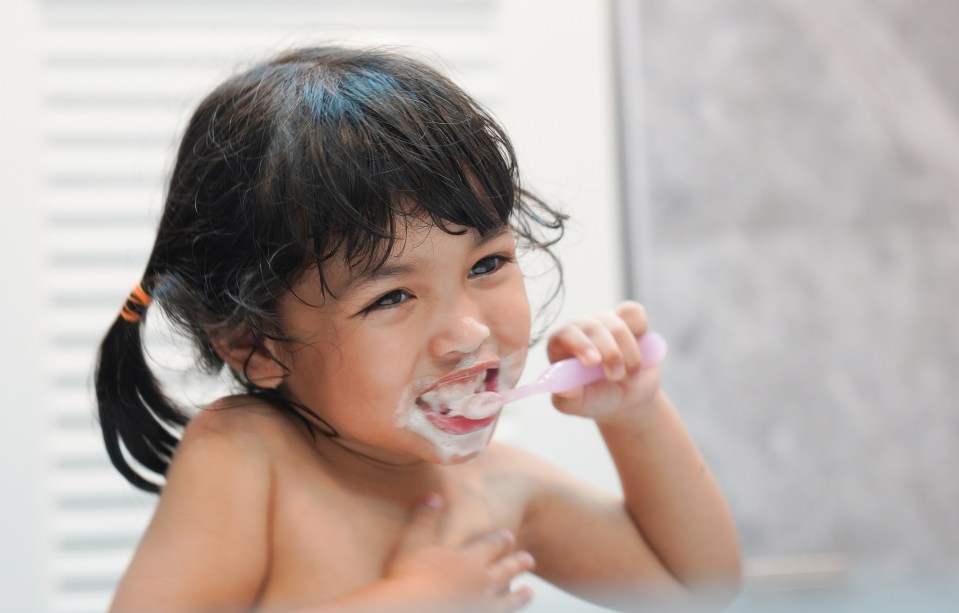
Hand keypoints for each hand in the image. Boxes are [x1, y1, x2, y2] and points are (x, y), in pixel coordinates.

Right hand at [382, 494, 534, 612]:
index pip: (493, 546)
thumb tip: (433, 496)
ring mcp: (485, 607)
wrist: (409, 611)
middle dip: (519, 563)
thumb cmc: (408, 577)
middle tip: (529, 560)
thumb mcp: (414, 541)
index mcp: (470, 560)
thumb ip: (426, 518)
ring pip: (510, 598)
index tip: (510, 537)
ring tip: (529, 591)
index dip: (502, 541)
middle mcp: (483, 582)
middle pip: (507, 570)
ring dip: (521, 594)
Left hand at [546, 301, 660, 422]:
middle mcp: (580, 328)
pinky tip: (639, 349)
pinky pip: (635, 313)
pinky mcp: (627, 318)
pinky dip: (640, 331)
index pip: (564, 334)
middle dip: (610, 354)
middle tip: (616, 377)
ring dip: (629, 354)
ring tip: (627, 375)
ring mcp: (604, 320)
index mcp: (560, 345)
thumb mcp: (579, 406)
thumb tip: (562, 387)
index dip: (580, 345)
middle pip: (593, 328)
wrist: (628, 398)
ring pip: (618, 325)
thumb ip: (567, 399)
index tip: (594, 362)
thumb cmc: (597, 400)